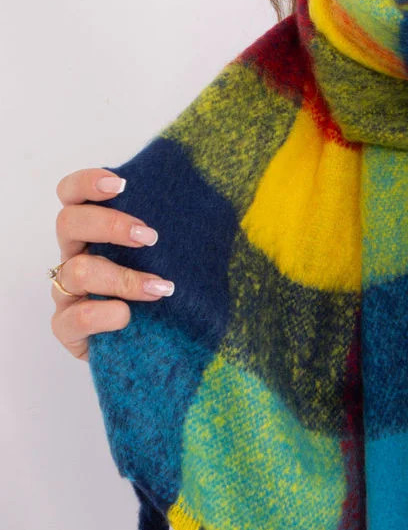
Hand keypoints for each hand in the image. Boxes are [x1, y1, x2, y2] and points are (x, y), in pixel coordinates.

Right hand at [50, 167, 173, 361]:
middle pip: (68, 223)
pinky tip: (127, 316)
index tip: (121, 183)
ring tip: (160, 288)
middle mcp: (76, 255)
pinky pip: (72, 318)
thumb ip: (182, 228)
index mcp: (95, 231)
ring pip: (75, 271)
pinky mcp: (67, 328)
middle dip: (109, 225)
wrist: (166, 346)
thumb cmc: (171, 292)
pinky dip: (102, 314)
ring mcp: (68, 292)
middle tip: (149, 236)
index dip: (87, 182)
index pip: (73, 195)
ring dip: (121, 277)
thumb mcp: (179, 257)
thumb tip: (219, 196)